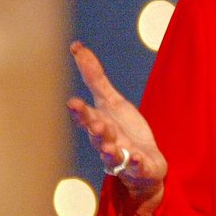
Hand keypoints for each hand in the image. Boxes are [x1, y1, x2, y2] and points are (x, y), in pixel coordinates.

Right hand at [67, 41, 166, 202]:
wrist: (143, 164)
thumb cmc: (123, 131)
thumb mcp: (111, 102)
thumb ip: (95, 78)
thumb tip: (77, 47)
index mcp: (100, 124)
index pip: (87, 117)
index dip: (80, 111)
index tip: (72, 102)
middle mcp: (107, 142)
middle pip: (98, 135)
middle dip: (94, 129)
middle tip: (94, 122)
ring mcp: (123, 156)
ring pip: (113, 154)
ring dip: (110, 150)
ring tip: (109, 146)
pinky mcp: (140, 167)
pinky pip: (138, 166)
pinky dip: (137, 163)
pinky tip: (137, 158)